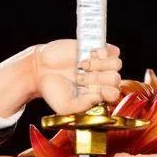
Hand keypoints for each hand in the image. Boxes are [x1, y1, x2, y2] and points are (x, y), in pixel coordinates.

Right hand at [0, 40, 121, 118]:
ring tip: (83, 65)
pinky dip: (103, 52)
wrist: (40, 70)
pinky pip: (113, 51)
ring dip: (100, 65)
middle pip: (116, 79)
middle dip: (99, 78)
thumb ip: (82, 106)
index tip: (90, 90)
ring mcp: (99, 64)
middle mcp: (101, 81)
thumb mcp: (65, 107)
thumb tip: (98, 97)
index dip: (106, 92)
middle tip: (81, 77)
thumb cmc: (53, 91)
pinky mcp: (95, 49)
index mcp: (97, 95)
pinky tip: (89, 55)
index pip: (114, 95)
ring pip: (116, 64)